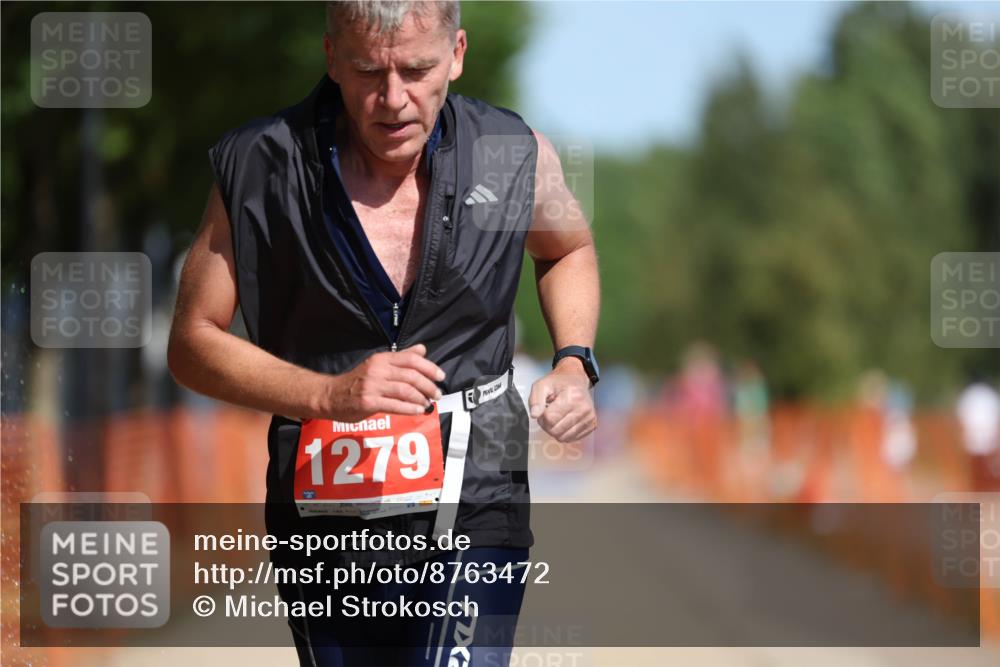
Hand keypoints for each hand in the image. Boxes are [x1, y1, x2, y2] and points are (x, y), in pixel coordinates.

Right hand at [322, 344, 444, 421]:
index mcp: (382, 359)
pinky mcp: (368, 402)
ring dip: (421, 398)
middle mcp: (378, 370)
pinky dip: (409, 408)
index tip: (440, 376)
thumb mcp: (378, 365)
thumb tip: (422, 349)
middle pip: (411, 375)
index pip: (411, 359)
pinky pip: (394, 405)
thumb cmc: (357, 381)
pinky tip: (418, 411)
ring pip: (405, 390)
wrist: (330, 396)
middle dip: (428, 385)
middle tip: (437, 394)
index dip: (429, 367)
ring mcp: (372, 386)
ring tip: (428, 404)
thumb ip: (401, 358)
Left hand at [528, 358, 596, 442]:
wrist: (575, 379)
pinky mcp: (592, 425)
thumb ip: (535, 400)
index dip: (542, 417)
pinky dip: (564, 432)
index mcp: (573, 396)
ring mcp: (589, 418)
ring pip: (563, 438)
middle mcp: (584, 408)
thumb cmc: (559, 383)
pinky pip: (571, 439)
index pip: (550, 418)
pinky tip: (565, 420)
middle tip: (549, 414)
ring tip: (557, 417)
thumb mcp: (541, 385)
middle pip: (556, 430)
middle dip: (547, 425)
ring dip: (555, 430)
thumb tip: (535, 415)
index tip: (544, 409)